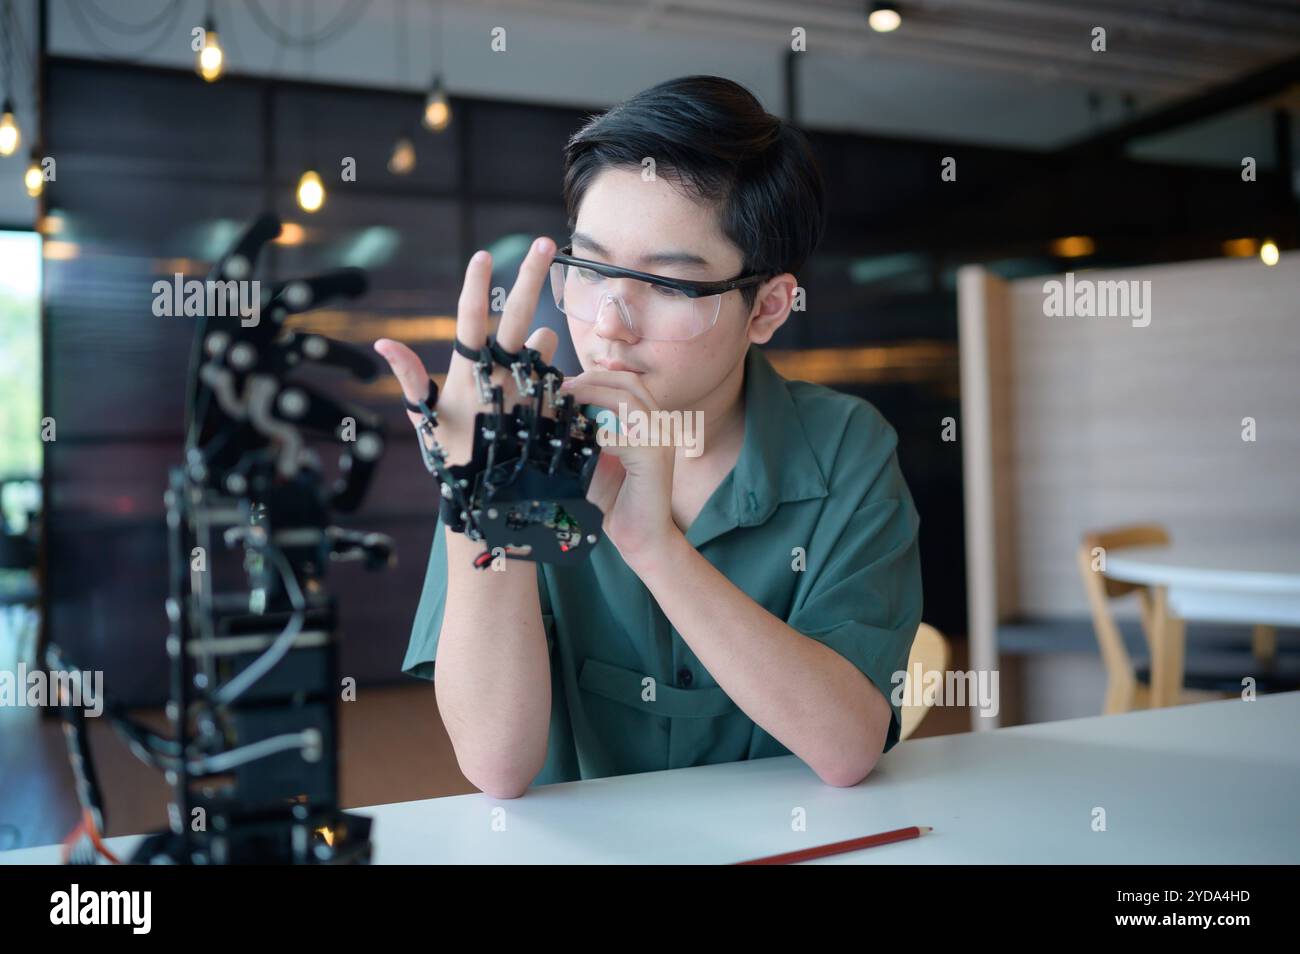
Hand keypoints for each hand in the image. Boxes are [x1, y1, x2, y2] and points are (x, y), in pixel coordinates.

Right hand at [374, 238, 560, 468]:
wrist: (497, 504)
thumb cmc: (455, 460)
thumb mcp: (428, 420)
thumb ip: (411, 378)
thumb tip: (383, 343)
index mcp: (467, 375)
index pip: (469, 321)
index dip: (474, 286)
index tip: (482, 255)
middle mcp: (500, 377)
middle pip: (517, 315)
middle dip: (530, 275)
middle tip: (545, 242)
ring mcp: (530, 390)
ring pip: (544, 343)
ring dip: (540, 342)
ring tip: (528, 366)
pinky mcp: (554, 406)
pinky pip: (558, 374)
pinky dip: (550, 375)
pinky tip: (541, 395)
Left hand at [560, 369, 679, 565]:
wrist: (640, 537)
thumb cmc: (615, 500)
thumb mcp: (595, 458)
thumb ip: (585, 433)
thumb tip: (556, 409)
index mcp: (648, 423)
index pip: (625, 384)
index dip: (595, 377)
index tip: (563, 384)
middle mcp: (659, 427)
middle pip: (629, 383)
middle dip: (592, 379)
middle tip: (562, 388)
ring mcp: (661, 441)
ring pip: (628, 399)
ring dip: (593, 395)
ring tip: (567, 401)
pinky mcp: (655, 459)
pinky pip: (623, 436)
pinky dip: (599, 435)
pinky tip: (581, 440)